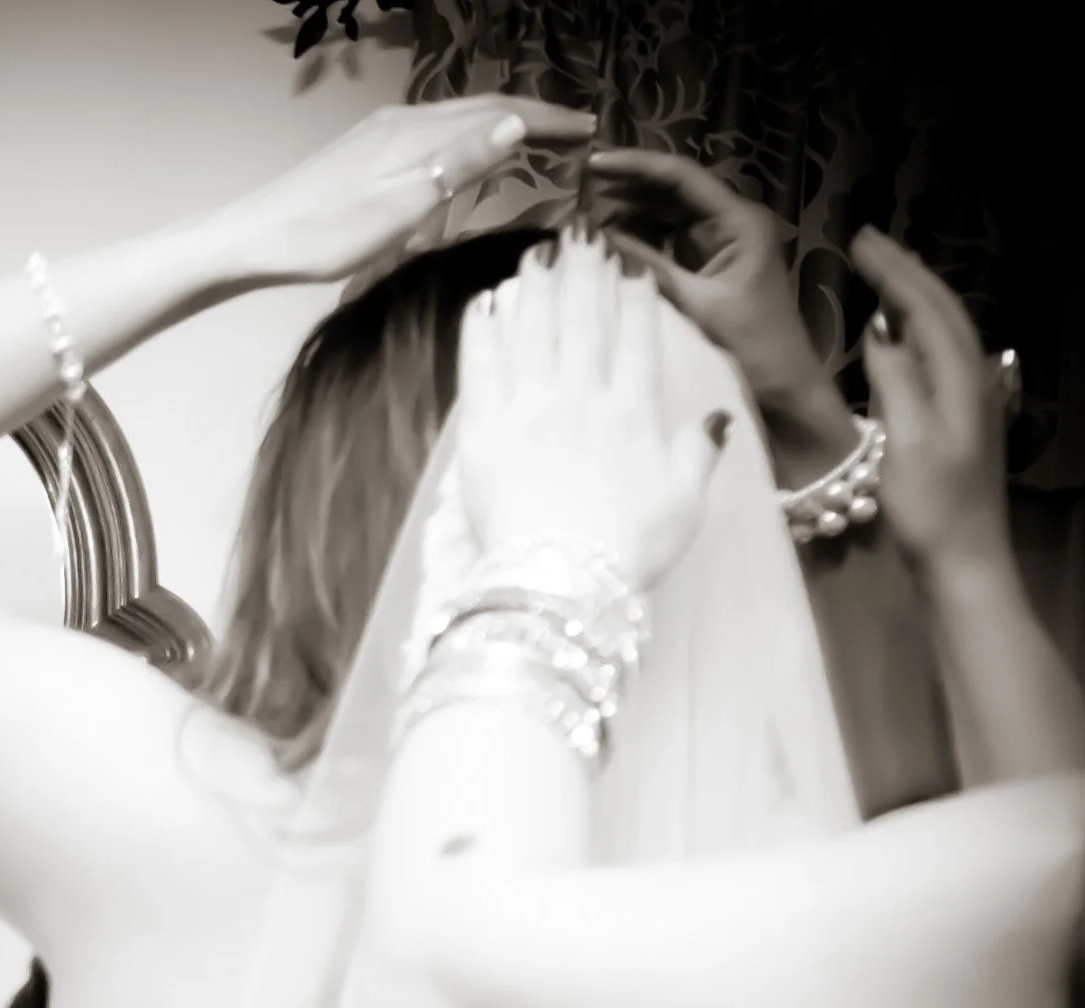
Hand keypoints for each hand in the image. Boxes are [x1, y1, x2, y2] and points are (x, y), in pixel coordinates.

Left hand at [213, 98, 596, 288]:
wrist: (256, 237)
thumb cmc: (324, 236)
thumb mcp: (401, 207)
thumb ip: (458, 164)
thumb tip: (513, 124)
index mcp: (418, 132)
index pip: (499, 113)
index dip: (547, 120)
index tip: (589, 130)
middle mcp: (404, 121)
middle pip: (482, 108)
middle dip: (533, 119)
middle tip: (576, 137)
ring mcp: (384, 134)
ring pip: (459, 120)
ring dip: (502, 128)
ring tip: (538, 146)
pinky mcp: (368, 150)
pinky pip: (434, 135)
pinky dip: (469, 141)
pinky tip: (471, 160)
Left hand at [455, 237, 728, 589]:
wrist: (562, 581)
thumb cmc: (628, 550)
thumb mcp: (685, 504)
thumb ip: (701, 453)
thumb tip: (717, 418)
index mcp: (633, 410)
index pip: (638, 338)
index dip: (636, 297)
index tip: (631, 267)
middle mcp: (582, 394)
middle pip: (582, 317)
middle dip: (584, 269)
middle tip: (581, 234)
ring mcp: (530, 406)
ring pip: (533, 328)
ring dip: (536, 285)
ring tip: (537, 252)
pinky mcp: (485, 427)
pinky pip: (481, 364)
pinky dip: (482, 329)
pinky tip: (484, 302)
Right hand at [579, 150, 847, 449]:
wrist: (788, 402)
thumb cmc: (756, 353)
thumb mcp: (699, 308)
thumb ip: (647, 270)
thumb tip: (593, 239)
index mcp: (739, 222)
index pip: (681, 177)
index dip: (635, 166)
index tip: (590, 164)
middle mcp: (729, 227)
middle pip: (669, 194)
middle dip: (624, 192)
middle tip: (574, 194)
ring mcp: (717, 252)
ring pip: (663, 222)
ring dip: (625, 220)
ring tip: (581, 224)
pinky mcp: (705, 278)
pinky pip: (664, 252)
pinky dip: (635, 250)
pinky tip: (603, 254)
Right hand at [851, 227, 1013, 578]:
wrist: (964, 565)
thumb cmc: (933, 509)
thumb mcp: (908, 442)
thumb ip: (897, 379)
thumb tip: (880, 327)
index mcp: (960, 378)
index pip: (926, 306)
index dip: (893, 271)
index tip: (859, 241)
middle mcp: (972, 380)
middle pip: (942, 310)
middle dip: (906, 273)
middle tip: (870, 244)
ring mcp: (970, 402)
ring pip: (945, 332)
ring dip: (915, 298)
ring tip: (884, 278)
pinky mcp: (960, 425)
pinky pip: (940, 358)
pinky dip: (919, 334)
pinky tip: (903, 340)